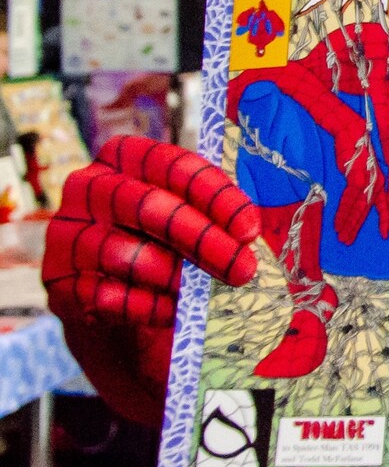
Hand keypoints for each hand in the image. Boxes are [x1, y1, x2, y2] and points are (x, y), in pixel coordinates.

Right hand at [44, 137, 262, 423]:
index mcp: (123, 156)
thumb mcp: (188, 212)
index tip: (251, 231)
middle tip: (243, 269)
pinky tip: (175, 311)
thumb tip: (248, 232)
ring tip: (208, 292)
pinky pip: (108, 296)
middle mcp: (87, 187)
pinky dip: (149, 306)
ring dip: (177, 276)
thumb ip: (212, 211)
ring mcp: (66, 235)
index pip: (173, 165)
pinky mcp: (58, 283)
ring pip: (126, 254)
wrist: (113, 287)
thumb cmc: (164, 237)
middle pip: (148, 206)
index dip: (217, 198)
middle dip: (202, 239)